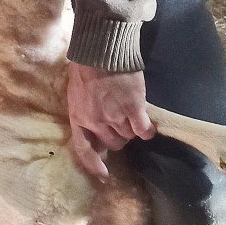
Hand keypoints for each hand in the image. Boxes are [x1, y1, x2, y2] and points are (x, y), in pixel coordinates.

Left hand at [67, 64, 154, 181]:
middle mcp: (96, 122)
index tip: (104, 174)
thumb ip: (85, 113)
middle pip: (113, 143)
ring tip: (132, 114)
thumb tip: (96, 130)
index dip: (94, 164)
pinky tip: (148, 126)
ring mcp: (115, 116)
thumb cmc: (86, 68)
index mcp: (78, 118)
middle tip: (122, 123)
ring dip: (132, 129)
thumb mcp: (76, 94)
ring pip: (129, 136)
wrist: (101, 50)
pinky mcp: (133, 109)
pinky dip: (147, 130)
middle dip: (118, 137)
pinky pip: (143, 130)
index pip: (84, 149)